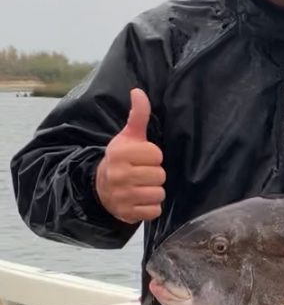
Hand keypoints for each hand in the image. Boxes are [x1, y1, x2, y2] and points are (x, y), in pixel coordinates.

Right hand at [95, 89, 165, 223]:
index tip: (143, 158)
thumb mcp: (128, 137)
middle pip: (159, 175)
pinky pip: (154, 211)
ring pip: (158, 194)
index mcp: (119, 153)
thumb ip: (137, 116)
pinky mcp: (127, 213)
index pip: (156, 155)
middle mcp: (119, 175)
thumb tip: (138, 91)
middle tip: (142, 174)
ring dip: (154, 191)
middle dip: (155, 175)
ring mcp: (122, 196)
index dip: (153, 157)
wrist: (102, 188)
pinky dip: (151, 207)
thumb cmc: (121, 159)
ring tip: (142, 186)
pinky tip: (141, 200)